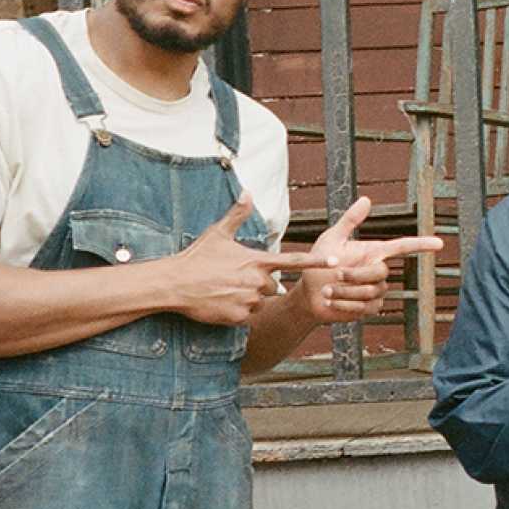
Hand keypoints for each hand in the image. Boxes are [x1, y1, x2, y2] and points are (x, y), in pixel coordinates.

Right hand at [172, 192, 336, 324]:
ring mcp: (249, 299)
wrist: (175, 283)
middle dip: (258, 284)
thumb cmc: (197, 257)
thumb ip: (237, 214)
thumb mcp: (218, 233)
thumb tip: (248, 191)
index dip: (315, 262)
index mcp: (257, 261)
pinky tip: (221, 302)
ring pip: (259, 301)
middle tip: (233, 278)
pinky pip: (247, 315)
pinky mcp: (239, 316)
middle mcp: (257, 281)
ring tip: (225, 289)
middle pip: (273, 286)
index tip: (333, 262)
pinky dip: (237, 311)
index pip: (293, 261)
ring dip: (248, 298)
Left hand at [296, 196, 442, 323]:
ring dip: (345, 291)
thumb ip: (350, 221)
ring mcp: (376, 291)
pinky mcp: (369, 308)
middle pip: (380, 273)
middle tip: (334, 275)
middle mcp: (378, 271)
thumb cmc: (318, 264)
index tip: (439, 243)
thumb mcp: (331, 239)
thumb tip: (366, 199)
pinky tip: (331, 302)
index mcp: (373, 252)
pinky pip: (365, 308)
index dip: (421, 245)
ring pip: (371, 292)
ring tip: (327, 290)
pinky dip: (345, 305)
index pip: (402, 247)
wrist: (309, 295)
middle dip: (355, 275)